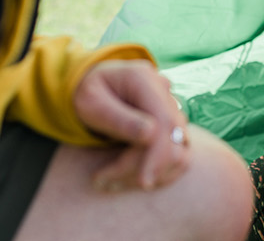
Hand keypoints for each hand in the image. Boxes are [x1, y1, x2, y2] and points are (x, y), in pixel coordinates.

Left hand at [72, 59, 188, 191]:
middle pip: (171, 141)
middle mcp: (165, 94)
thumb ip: (118, 118)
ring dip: (149, 175)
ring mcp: (172, 110)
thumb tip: (151, 135)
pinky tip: (128, 179)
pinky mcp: (173, 128)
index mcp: (145, 81)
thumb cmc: (86, 93)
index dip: (158, 155)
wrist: (91, 86)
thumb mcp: (91, 103)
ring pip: (178, 154)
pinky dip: (156, 174)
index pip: (165, 122)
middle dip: (142, 169)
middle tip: (101, 181)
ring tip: (110, 182)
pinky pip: (177, 158)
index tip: (144, 182)